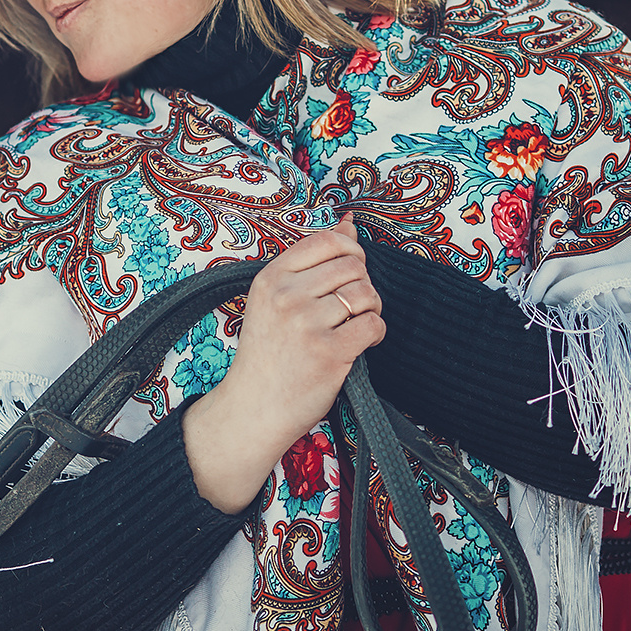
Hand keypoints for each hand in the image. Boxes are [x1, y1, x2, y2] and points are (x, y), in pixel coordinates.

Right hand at [182, 214, 384, 511]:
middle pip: (353, 266)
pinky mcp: (329, 353)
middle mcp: (287, 296)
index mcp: (271, 277)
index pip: (328, 240)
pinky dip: (376, 333)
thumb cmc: (268, 354)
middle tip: (352, 307)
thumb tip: (349, 222)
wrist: (253, 408)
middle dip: (362, 284)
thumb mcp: (275, 300)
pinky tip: (360, 343)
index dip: (350, 251)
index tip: (350, 271)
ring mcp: (307, 324)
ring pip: (366, 294)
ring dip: (371, 308)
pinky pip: (373, 325)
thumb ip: (311, 262)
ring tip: (356, 324)